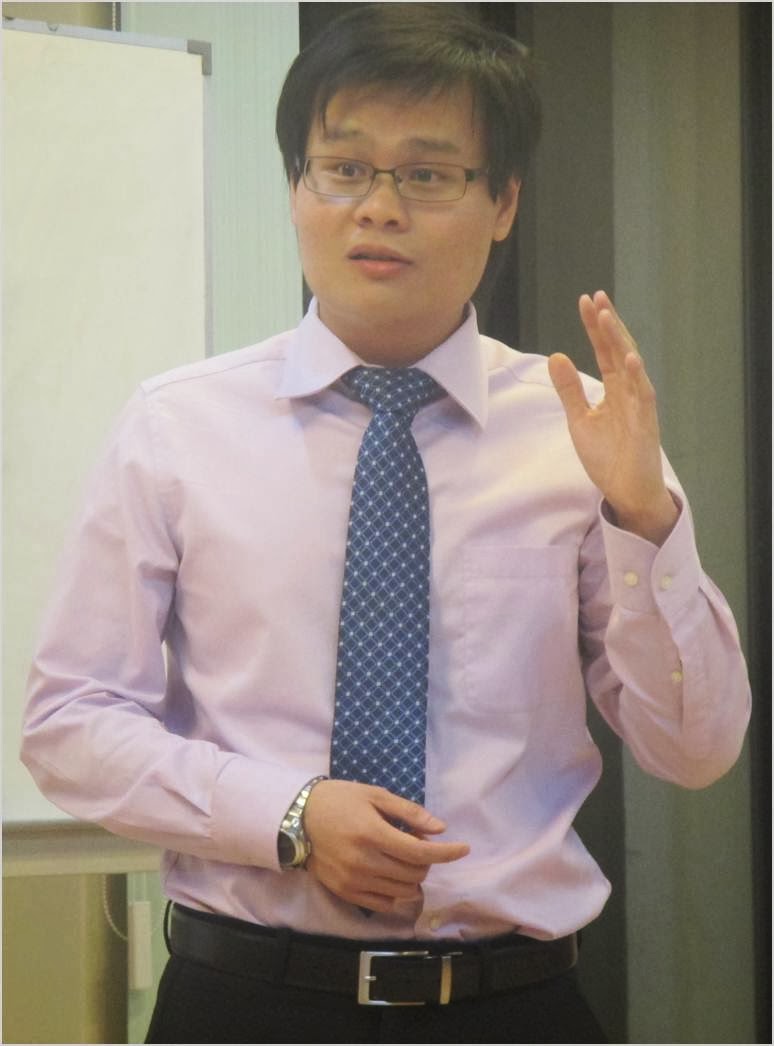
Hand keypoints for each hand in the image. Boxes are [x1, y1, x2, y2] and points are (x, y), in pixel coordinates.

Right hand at [303, 780, 469, 912]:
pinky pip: (384, 903)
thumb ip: (409, 812)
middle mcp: (364, 861)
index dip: (447, 853)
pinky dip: (398, 893)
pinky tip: (395, 876)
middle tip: (420, 843)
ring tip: (406, 858)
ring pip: (403, 891)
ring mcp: (354, 881)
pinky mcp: (346, 892)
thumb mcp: (375, 795)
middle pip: (414, 874)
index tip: (464, 848)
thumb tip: (440, 829)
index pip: (421, 853)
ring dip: (414, 877)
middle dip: (428, 860)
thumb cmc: (339, 800)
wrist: (298, 818)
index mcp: (373, 833)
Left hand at [548, 290, 678, 544]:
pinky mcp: (646, 425)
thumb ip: (570, 390)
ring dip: (620, 341)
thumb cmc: (609, 457)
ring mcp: (639, 406)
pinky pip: (643, 396)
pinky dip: (637, 377)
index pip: (604, 350)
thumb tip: (556, 356)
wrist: (627, 492)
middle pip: (618, 350)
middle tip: (596, 297)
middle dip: (607, 324)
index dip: (595, 326)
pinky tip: (629, 358)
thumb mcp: (579, 420)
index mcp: (614, 389)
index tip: (585, 301)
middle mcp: (628, 391)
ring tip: (607, 316)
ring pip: (631, 366)